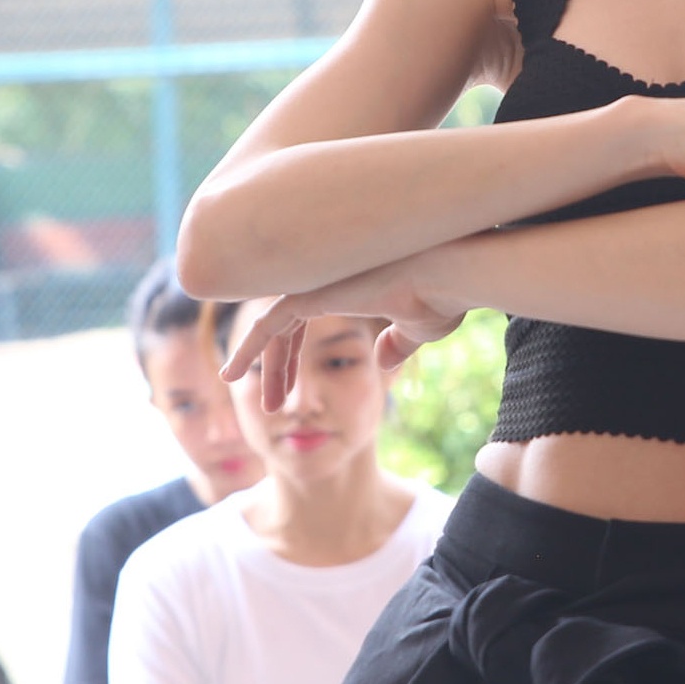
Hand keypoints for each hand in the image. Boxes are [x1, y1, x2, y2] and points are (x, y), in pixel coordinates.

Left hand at [222, 260, 467, 404]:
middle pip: (284, 330)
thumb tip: (383, 360)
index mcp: (345, 289)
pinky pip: (267, 325)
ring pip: (273, 331)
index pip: (302, 324)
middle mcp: (324, 282)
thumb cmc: (441, 297)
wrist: (450, 275)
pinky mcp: (311, 292)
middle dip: (277, 369)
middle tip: (275, 406)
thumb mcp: (418, 330)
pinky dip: (247, 349)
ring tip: (266, 408)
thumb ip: (397, 343)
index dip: (291, 358)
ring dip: (265, 370)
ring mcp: (315, 284)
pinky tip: (234, 376)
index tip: (285, 391)